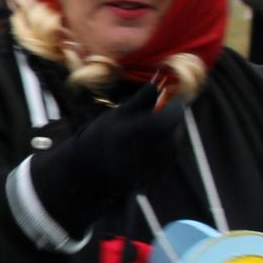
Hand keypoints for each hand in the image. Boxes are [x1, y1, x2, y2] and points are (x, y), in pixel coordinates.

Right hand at [25, 80, 188, 233]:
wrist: (86, 172)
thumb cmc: (101, 137)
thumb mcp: (118, 114)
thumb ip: (141, 100)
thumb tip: (157, 84)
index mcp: (147, 129)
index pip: (176, 113)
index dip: (176, 104)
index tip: (172, 98)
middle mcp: (155, 149)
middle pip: (176, 129)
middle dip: (171, 120)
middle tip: (160, 113)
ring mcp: (156, 166)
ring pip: (173, 144)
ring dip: (167, 135)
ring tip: (149, 132)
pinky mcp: (155, 177)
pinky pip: (167, 159)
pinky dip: (161, 150)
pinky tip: (145, 148)